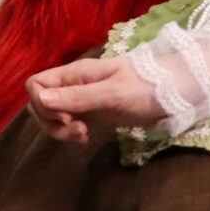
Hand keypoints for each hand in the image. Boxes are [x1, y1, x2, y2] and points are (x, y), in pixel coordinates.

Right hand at [26, 53, 164, 144]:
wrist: (174, 93)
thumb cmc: (148, 87)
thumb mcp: (113, 93)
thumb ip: (78, 97)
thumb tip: (40, 98)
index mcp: (76, 73)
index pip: (36, 84)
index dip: (41, 103)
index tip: (65, 116)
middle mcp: (74, 84)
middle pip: (40, 102)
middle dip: (50, 121)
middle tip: (77, 129)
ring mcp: (82, 98)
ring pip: (52, 114)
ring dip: (60, 130)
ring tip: (83, 135)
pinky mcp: (91, 111)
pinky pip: (67, 121)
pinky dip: (70, 132)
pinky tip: (86, 137)